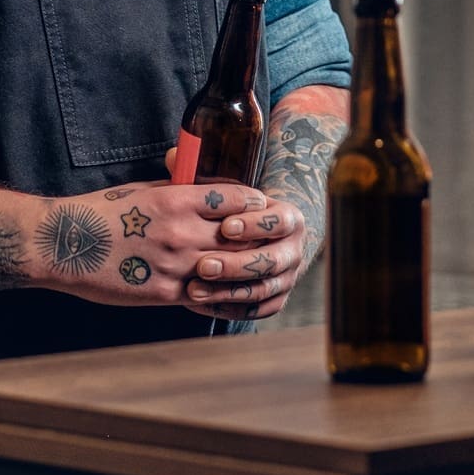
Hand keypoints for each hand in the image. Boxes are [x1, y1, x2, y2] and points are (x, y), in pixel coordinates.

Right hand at [31, 182, 267, 308]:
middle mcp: (181, 232)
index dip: (252, 204)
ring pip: (227, 269)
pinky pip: (204, 296)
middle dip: (253, 238)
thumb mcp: (143, 191)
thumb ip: (177, 191)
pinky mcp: (163, 293)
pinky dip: (218, 293)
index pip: (236, 201)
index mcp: (177, 201)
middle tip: (262, 239)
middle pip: (239, 237)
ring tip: (250, 267)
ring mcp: (174, 265)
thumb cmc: (102, 212)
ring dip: (240, 269)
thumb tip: (202, 189)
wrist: (65, 244)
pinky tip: (224, 291)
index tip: (258, 207)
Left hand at [183, 196, 308, 322]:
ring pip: (260, 290)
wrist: (260, 238)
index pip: (279, 222)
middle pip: (271, 261)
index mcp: (290, 219)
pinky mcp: (275, 301)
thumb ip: (212, 186)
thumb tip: (180, 163)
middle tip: (204, 265)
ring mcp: (287, 279)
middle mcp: (293, 251)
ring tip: (193, 289)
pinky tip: (198, 304)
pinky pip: (252, 311)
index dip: (254, 225)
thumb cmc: (238, 212)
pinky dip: (225, 309)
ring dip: (226, 292)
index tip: (225, 226)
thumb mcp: (232, 195)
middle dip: (236, 265)